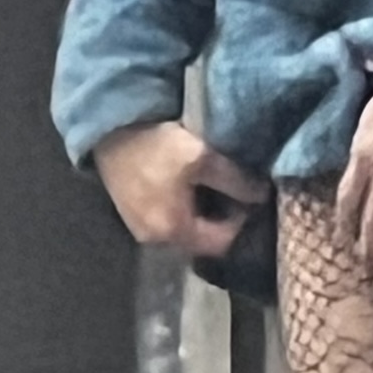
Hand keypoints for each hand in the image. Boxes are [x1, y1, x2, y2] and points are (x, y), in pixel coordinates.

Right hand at [94, 121, 269, 259]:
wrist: (110, 129)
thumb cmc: (157, 146)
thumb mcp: (203, 158)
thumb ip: (236, 181)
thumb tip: (262, 196)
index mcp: (173, 231)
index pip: (222, 243)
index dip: (242, 222)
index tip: (252, 198)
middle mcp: (156, 240)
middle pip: (203, 239)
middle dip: (223, 218)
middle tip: (237, 191)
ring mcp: (141, 228)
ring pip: (186, 229)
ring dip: (204, 212)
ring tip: (215, 185)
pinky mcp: (133, 213)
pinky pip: (169, 219)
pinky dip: (185, 206)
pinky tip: (190, 183)